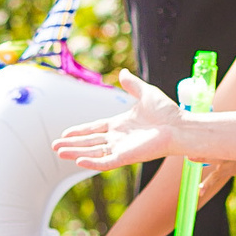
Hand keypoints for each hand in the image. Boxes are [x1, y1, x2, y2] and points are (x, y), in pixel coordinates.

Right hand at [53, 70, 186, 170]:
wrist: (180, 126)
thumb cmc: (167, 112)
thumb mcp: (146, 93)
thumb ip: (132, 85)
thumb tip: (123, 73)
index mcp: (121, 124)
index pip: (95, 129)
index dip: (79, 131)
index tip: (65, 134)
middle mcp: (119, 138)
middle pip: (90, 142)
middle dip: (72, 144)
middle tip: (54, 146)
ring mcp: (121, 148)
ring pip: (93, 153)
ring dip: (76, 153)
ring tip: (58, 153)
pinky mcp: (126, 157)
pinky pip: (105, 162)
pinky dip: (92, 162)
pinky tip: (78, 161)